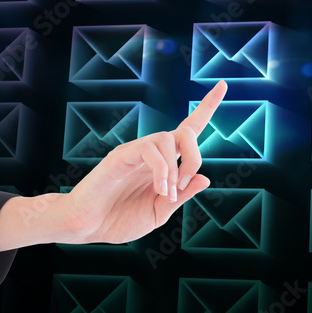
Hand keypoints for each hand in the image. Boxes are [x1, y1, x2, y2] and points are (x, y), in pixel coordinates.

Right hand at [59, 81, 226, 244]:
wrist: (89, 227)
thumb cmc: (120, 218)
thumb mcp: (160, 211)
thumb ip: (182, 195)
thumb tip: (205, 177)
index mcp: (164, 164)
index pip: (189, 130)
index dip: (207, 108)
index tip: (223, 85)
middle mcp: (151, 152)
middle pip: (185, 132)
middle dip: (195, 155)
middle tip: (183, 185)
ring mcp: (135, 152)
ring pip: (167, 139)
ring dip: (175, 169)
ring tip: (167, 194)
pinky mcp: (120, 156)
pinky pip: (148, 150)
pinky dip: (161, 170)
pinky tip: (160, 190)